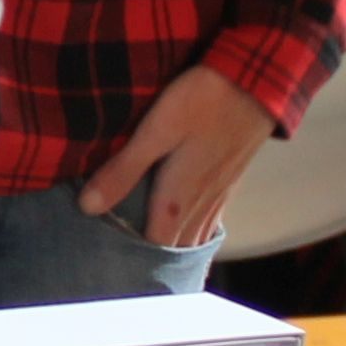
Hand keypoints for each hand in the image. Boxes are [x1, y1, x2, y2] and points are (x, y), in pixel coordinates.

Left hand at [76, 65, 274, 248]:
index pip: (156, 247)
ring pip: (197, 236)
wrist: (257, 81)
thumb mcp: (156, 130)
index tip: (112, 262)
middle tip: (129, 264)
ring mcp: (219, 194)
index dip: (135, 259)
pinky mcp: (230, 179)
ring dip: (177, 248)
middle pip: (177, 247)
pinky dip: (195, 230)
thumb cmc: (203, 102)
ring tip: (154, 255)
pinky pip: (211, 219)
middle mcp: (201, 205)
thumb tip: (88, 207)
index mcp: (177, 199)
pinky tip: (186, 225)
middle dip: (155, 259)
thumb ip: (124, 170)